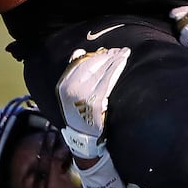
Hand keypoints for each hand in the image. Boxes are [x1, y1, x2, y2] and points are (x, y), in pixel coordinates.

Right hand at [55, 45, 130, 159]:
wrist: (83, 137)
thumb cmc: (79, 112)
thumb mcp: (69, 94)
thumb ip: (72, 75)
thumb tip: (80, 52)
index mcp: (63, 85)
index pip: (79, 63)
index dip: (94, 55)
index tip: (105, 50)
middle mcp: (71, 89)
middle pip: (91, 65)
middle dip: (106, 56)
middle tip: (120, 50)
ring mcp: (83, 95)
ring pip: (101, 71)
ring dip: (114, 60)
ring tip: (124, 54)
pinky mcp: (95, 102)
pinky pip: (107, 80)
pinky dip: (116, 69)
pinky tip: (122, 63)